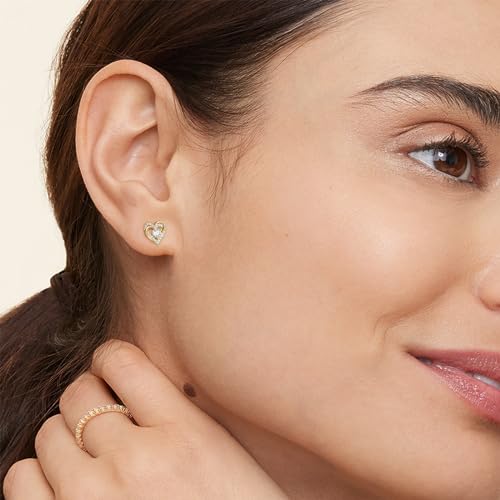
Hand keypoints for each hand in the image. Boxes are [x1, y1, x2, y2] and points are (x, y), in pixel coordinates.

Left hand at [3, 339, 287, 499]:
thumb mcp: (219, 452)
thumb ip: (176, 413)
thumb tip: (129, 389)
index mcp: (184, 433)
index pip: (121, 360)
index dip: (110, 358)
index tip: (111, 371)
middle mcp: (136, 461)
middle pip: (79, 393)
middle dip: (88, 399)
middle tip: (104, 418)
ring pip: (47, 434)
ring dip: (64, 440)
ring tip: (88, 457)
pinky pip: (21, 481)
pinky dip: (38, 478)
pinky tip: (65, 486)